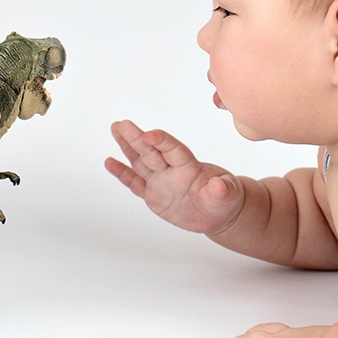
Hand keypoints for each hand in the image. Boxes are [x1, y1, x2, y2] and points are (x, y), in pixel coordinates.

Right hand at [105, 120, 242, 234]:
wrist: (218, 213)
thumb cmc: (225, 199)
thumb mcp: (228, 195)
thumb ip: (223, 189)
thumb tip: (221, 185)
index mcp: (189, 166)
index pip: (172, 149)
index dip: (161, 141)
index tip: (148, 134)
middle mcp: (171, 170)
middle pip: (151, 151)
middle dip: (136, 137)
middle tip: (122, 123)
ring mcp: (161, 181)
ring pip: (140, 161)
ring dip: (127, 145)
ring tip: (115, 128)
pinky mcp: (153, 195)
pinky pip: (135, 183)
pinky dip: (122, 173)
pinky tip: (110, 162)